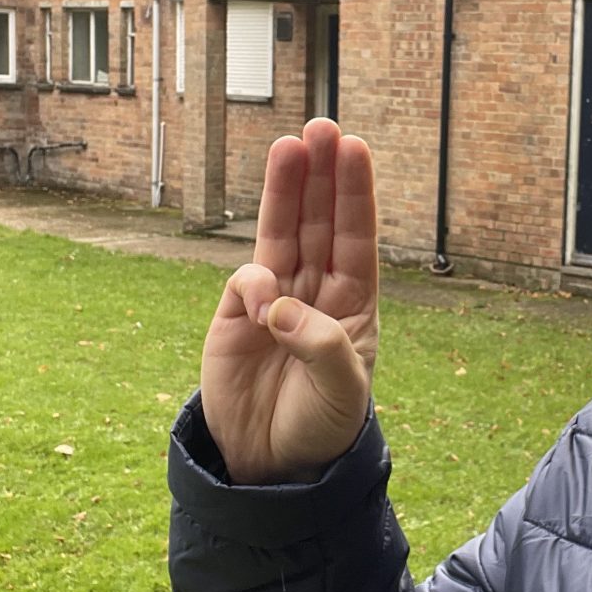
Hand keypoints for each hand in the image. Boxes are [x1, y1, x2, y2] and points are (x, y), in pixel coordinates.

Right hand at [200, 119, 377, 484]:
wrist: (272, 466)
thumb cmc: (322, 426)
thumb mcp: (342, 392)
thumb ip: (320, 345)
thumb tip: (278, 304)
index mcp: (354, 304)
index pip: (356, 238)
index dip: (354, 193)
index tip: (355, 149)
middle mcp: (316, 292)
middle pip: (319, 222)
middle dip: (320, 175)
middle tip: (323, 125)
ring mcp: (273, 301)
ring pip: (281, 234)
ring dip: (285, 191)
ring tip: (288, 146)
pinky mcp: (235, 318)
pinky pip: (245, 283)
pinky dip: (252, 283)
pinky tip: (260, 305)